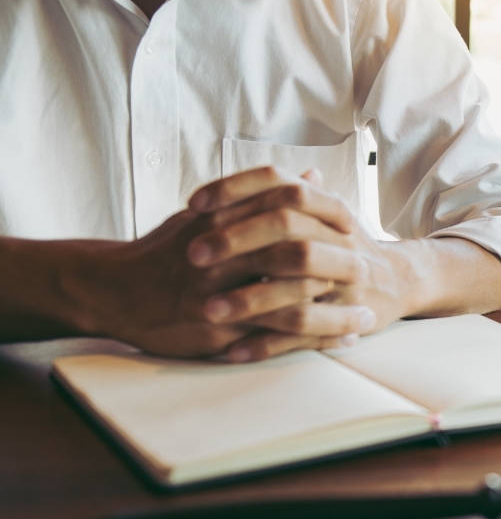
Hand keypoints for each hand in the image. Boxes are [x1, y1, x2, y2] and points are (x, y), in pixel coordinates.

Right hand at [75, 168, 373, 357]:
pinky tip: (334, 343)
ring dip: (332, 314)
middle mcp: (222, 255)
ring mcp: (218, 295)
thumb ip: (265, 194)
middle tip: (369, 276)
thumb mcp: (212, 213)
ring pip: (288, 302)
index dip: (328, 223)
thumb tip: (312, 175)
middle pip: (296, 257)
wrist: (113, 289)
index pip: (287, 213)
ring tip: (362, 319)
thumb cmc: (171, 249)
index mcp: (224, 220)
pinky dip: (307, 342)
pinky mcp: (214, 331)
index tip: (358, 233)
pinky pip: (271, 338)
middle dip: (338, 268)